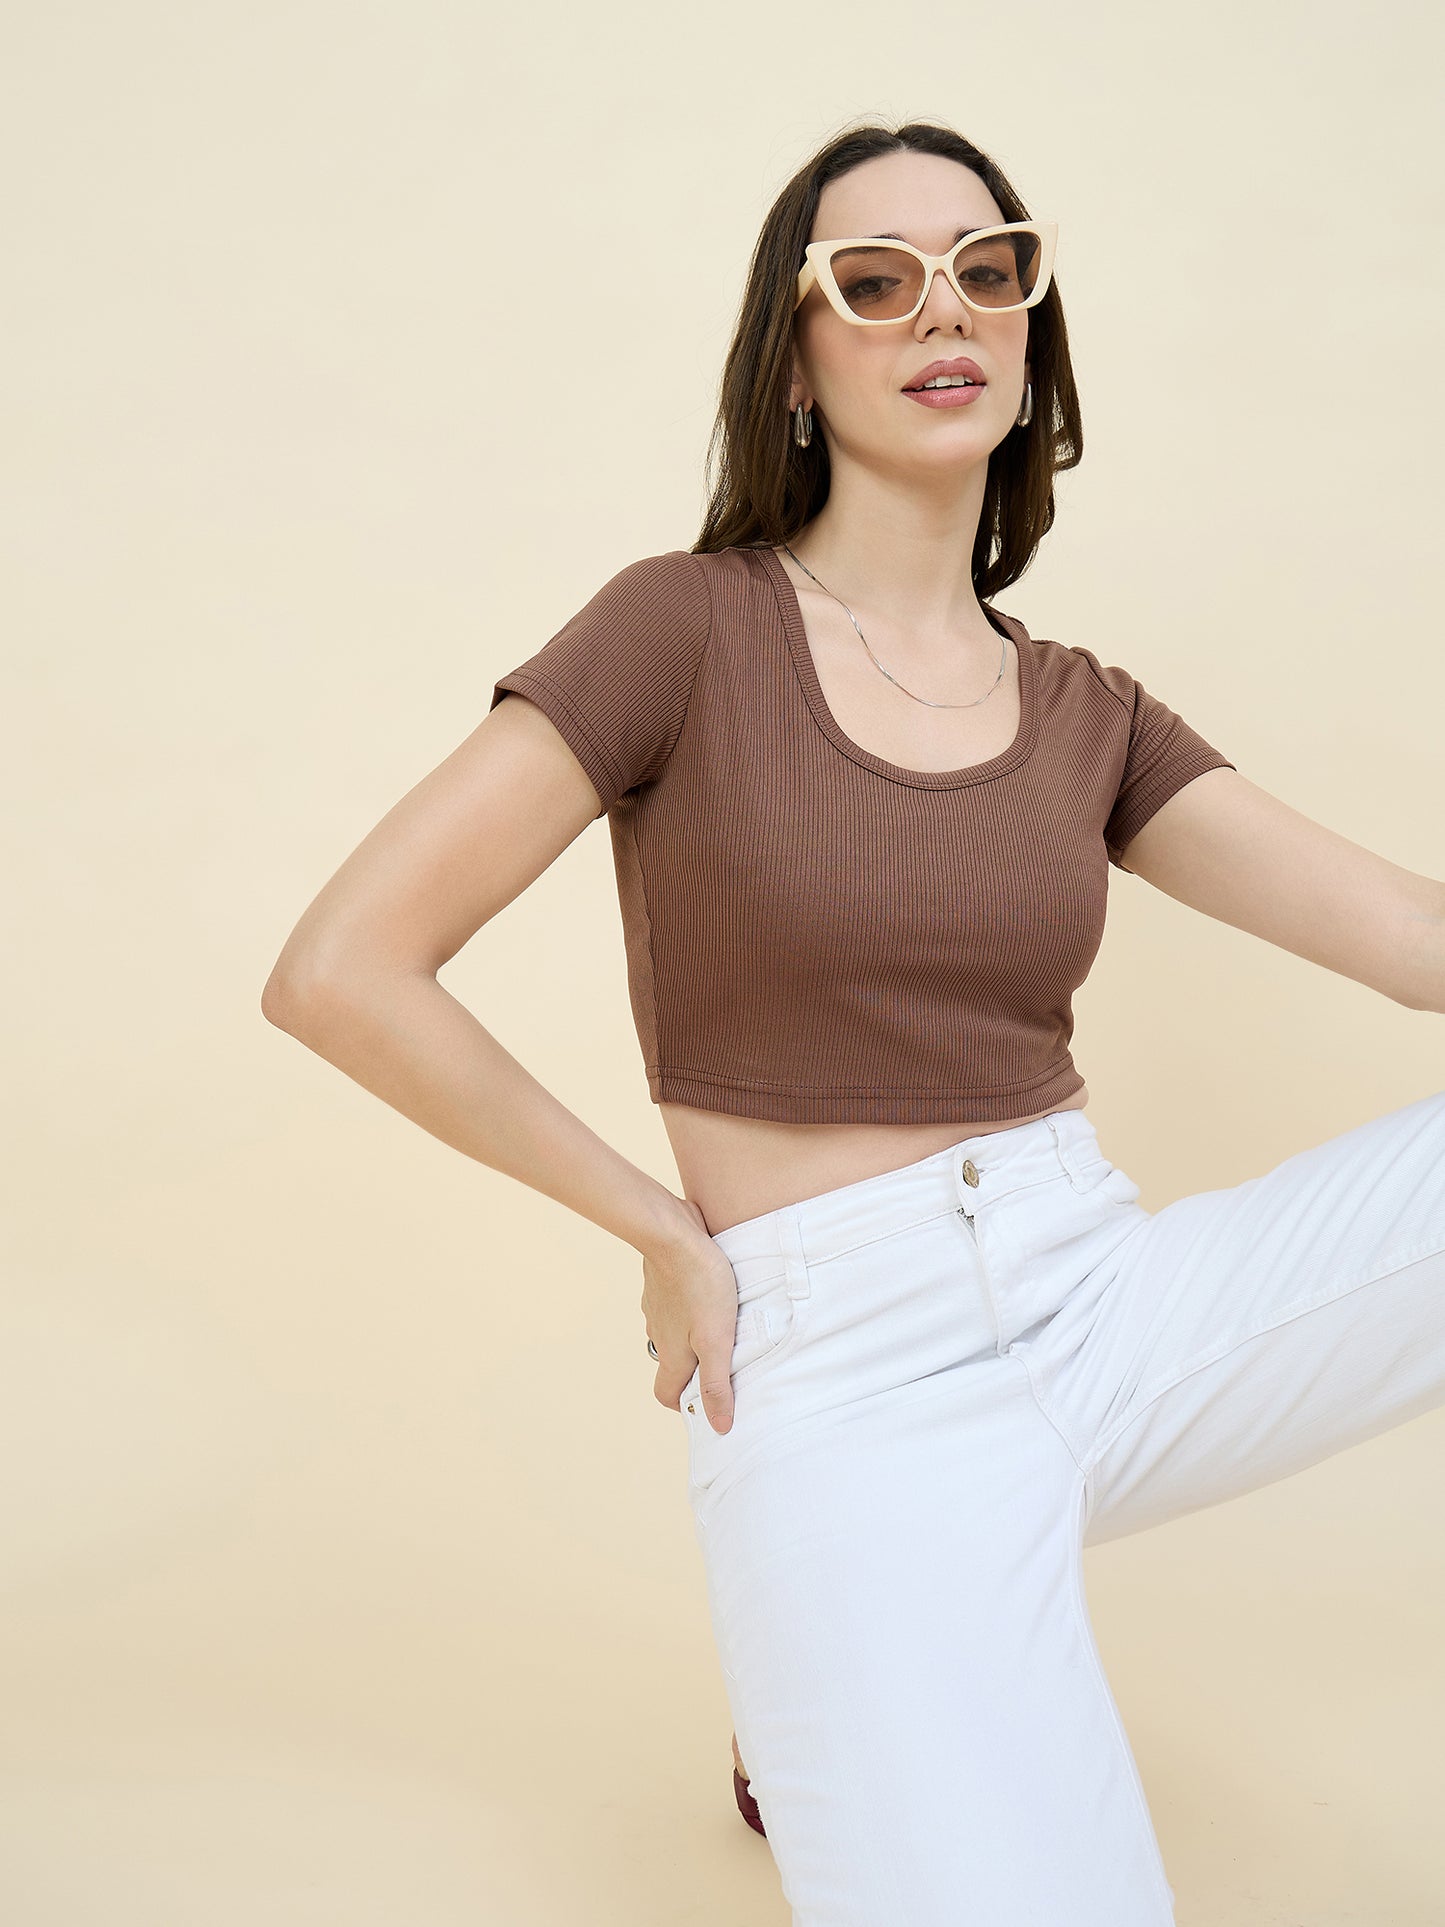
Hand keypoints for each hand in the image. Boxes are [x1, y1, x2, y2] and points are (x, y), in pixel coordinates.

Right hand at [641, 1196, 740, 1433]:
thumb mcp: (717, 1340)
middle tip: (725, 1360)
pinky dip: (691, 1305)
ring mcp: (657, 1307)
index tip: (708, 1400)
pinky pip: (676, 1303)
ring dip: (694, 1334)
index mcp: (671, 1355)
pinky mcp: (662, 1283)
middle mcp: (658, 1334)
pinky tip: (711, 1292)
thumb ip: (717, 1383)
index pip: (667, 1395)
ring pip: (674, 1332)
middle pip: (673, 1363)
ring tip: (724, 1324)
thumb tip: (719, 1427)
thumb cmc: (699, 1285)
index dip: (686, 1403)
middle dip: (695, 1368)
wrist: (671, 1233)